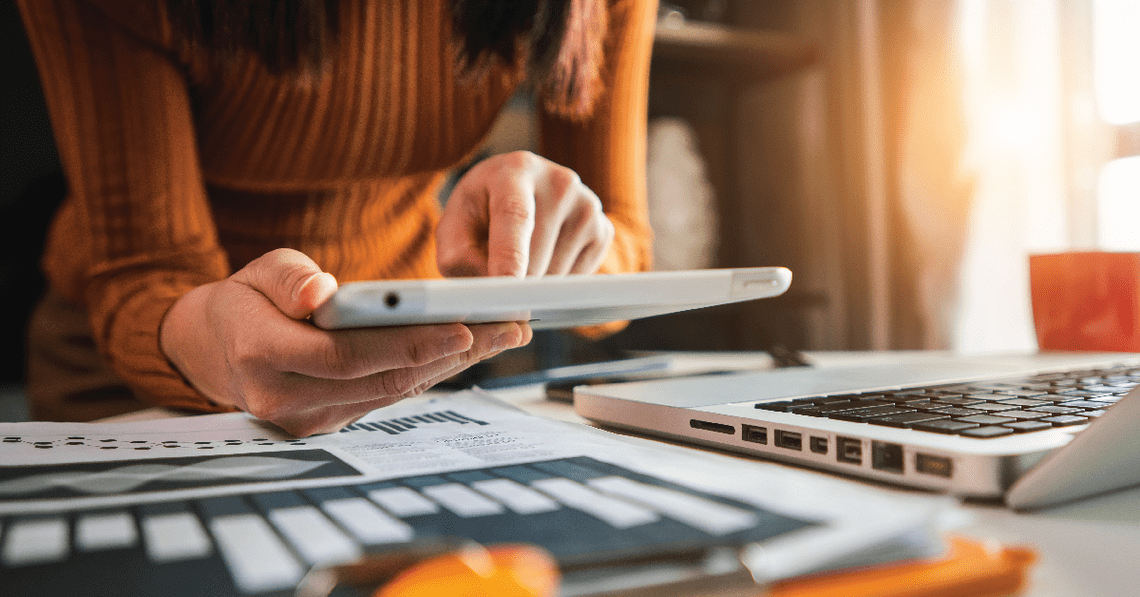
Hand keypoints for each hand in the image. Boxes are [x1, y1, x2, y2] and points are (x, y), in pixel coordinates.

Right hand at [159, 249, 530, 436]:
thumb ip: (289, 279)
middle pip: (382, 379)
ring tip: (502, 335)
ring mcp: (306, 421)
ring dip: (452, 365)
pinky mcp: (326, 427)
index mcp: (260, 354)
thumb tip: (320, 294)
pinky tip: (468, 351)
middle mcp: (284, 398)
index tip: (462, 326)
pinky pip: (387, 399)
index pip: (347, 355)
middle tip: (508, 327)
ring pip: (392, 394)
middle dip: (452, 353)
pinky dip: (429, 374)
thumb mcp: (259, 271)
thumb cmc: (246, 299)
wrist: (215, 348)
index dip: (408, 344)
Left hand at [436, 151, 614, 277]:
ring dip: (534, 286)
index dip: (510, 257)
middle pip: (537, 256)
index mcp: (515, 170)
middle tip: (494, 282)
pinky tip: (543, 261)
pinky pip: (579, 279)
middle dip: (513, 286)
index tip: (505, 293)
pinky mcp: (603, 229)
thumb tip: (488, 291)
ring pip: (558, 274)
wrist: (516, 197)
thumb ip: (459, 257)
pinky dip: (557, 284)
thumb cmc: (481, 214)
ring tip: (520, 260)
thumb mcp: (455, 228)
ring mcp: (587, 204)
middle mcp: (558, 182)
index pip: (515, 217)